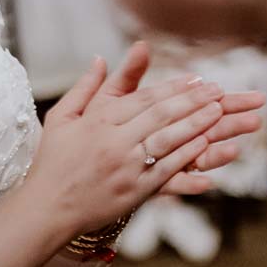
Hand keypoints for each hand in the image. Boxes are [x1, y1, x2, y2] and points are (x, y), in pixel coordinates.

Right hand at [22, 42, 263, 235]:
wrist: (46, 208)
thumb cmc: (53, 161)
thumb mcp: (62, 117)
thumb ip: (85, 87)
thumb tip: (100, 58)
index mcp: (99, 121)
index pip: (143, 99)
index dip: (172, 87)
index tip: (196, 79)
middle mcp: (114, 142)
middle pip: (161, 115)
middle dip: (192, 101)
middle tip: (218, 90)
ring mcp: (126, 167)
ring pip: (168, 140)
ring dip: (196, 124)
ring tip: (220, 111)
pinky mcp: (134, 191)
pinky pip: (166, 170)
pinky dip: (188, 156)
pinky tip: (206, 145)